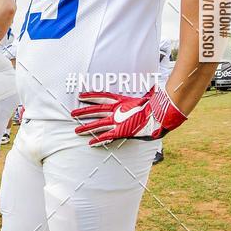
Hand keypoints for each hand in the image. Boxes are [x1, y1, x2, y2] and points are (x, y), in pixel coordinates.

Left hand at [71, 86, 186, 144]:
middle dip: (83, 112)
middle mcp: (116, 110)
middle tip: (72, 113)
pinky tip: (90, 143)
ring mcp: (117, 121)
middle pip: (95, 110)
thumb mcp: (148, 97)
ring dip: (87, 127)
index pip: (102, 97)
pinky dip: (98, 139)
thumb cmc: (154, 106)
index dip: (91, 96)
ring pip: (98, 124)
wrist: (158, 114)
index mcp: (121, 101)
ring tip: (76, 131)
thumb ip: (147, 94)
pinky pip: (106, 136)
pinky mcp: (120, 131)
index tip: (81, 95)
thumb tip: (154, 88)